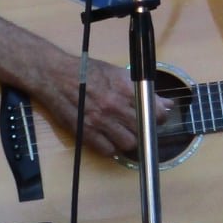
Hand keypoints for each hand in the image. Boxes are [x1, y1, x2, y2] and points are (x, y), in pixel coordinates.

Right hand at [40, 52, 173, 157]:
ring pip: (128, 143)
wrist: (55, 75)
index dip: (159, 118)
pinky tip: (109, 139)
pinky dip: (111, 148)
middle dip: (145, 130)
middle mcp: (115, 106)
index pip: (155, 113)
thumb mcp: (119, 74)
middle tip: (140, 126)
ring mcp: (100, 121)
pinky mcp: (85, 132)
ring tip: (124, 133)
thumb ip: (144, 90)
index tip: (156, 118)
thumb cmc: (88, 71)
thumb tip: (167, 104)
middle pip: (143, 130)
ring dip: (129, 140)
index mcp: (126, 89)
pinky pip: (107, 150)